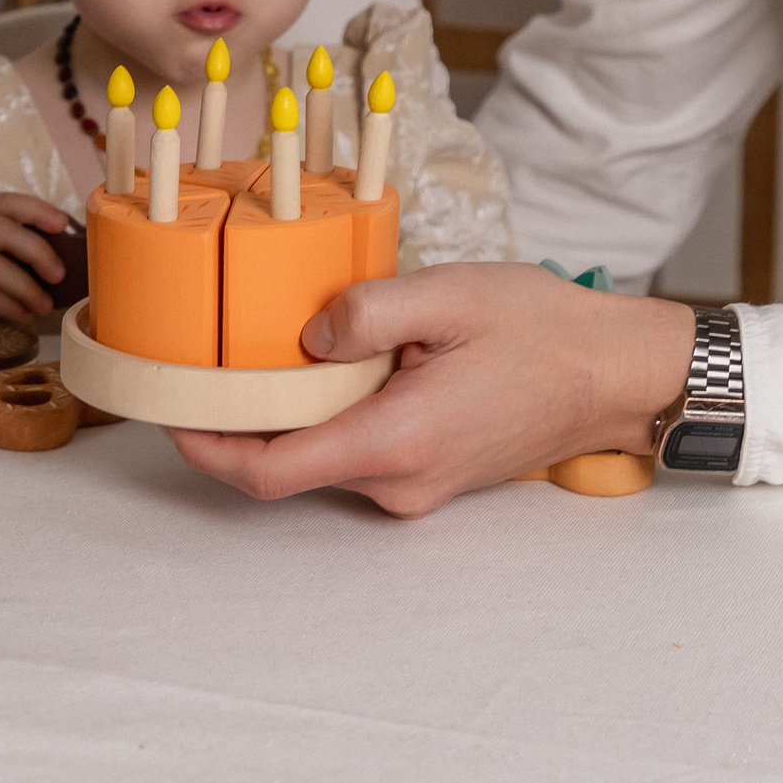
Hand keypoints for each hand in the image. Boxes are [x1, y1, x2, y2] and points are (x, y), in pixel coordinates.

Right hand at [0, 192, 73, 327]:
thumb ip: (21, 248)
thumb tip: (70, 254)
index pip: (5, 203)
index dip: (36, 210)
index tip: (63, 224)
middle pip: (0, 231)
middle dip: (37, 252)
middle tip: (59, 276)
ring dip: (26, 289)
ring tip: (44, 306)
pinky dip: (9, 307)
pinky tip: (23, 316)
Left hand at [166, 262, 697, 517]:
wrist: (616, 372)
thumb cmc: (543, 331)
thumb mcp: (449, 295)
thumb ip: (367, 312)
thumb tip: (305, 334)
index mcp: (395, 442)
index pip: (271, 472)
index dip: (207, 449)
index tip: (167, 413)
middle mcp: (400, 482)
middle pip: (289, 465)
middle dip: (243, 418)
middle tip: (206, 357)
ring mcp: (418, 486)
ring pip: (324, 455)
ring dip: (294, 411)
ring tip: (275, 344)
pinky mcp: (431, 475)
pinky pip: (359, 450)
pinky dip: (332, 413)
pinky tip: (336, 361)